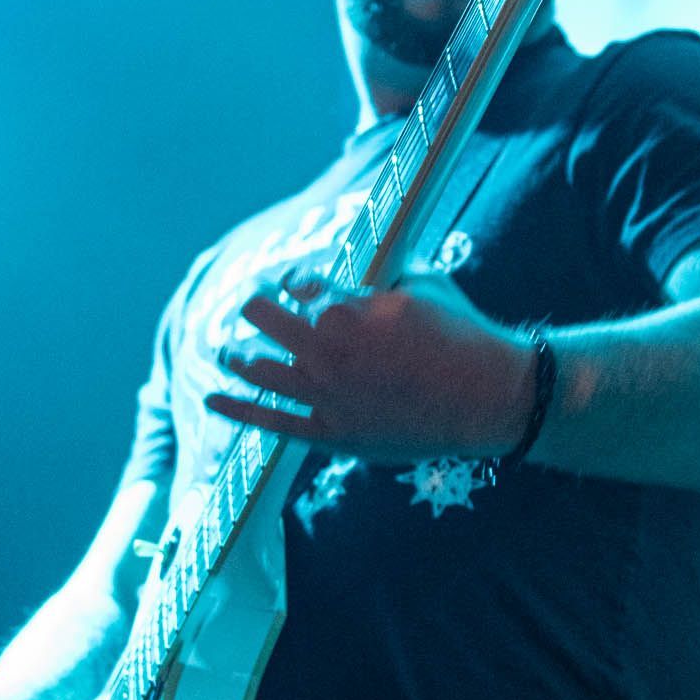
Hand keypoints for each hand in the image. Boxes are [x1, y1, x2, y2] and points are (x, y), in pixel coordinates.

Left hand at [204, 269, 536, 466]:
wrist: (487, 396)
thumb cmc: (460, 333)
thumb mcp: (422, 282)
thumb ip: (379, 276)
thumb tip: (354, 268)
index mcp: (347, 306)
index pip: (299, 285)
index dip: (294, 282)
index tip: (296, 285)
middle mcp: (327, 348)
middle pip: (266, 317)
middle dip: (257, 306)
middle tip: (256, 305)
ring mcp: (325, 392)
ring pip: (260, 368)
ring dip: (237, 355)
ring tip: (226, 351)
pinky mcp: (330, 431)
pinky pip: (271, 421)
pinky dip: (237, 409)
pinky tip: (213, 399)